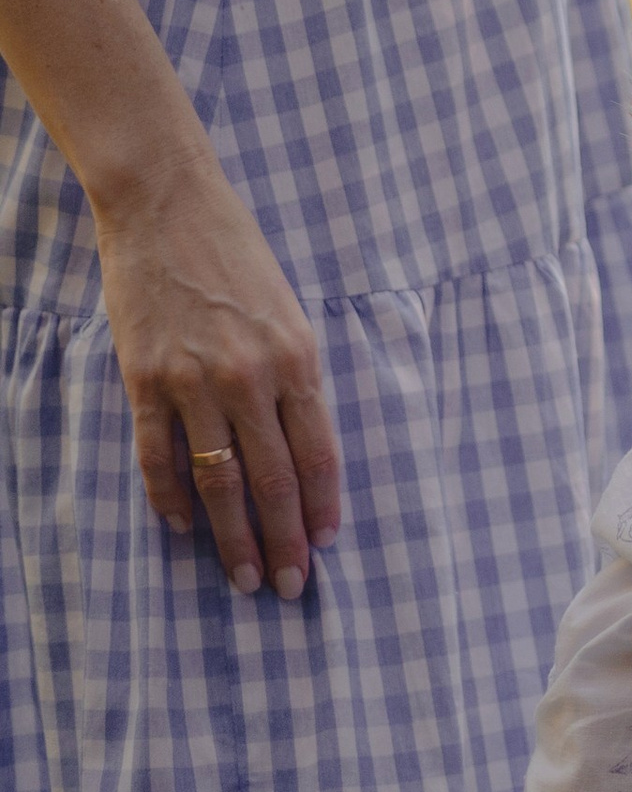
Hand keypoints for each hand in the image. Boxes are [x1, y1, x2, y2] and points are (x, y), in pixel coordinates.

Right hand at [91, 149, 341, 600]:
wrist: (167, 203)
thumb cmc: (237, 252)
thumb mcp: (289, 309)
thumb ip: (295, 374)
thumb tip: (300, 445)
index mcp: (297, 356)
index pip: (318, 452)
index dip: (323, 506)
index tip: (327, 547)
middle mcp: (250, 375)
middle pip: (273, 480)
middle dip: (285, 540)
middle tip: (291, 588)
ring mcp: (193, 381)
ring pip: (218, 482)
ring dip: (232, 538)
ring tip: (244, 577)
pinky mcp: (145, 380)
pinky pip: (159, 457)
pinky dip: (171, 499)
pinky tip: (182, 529)